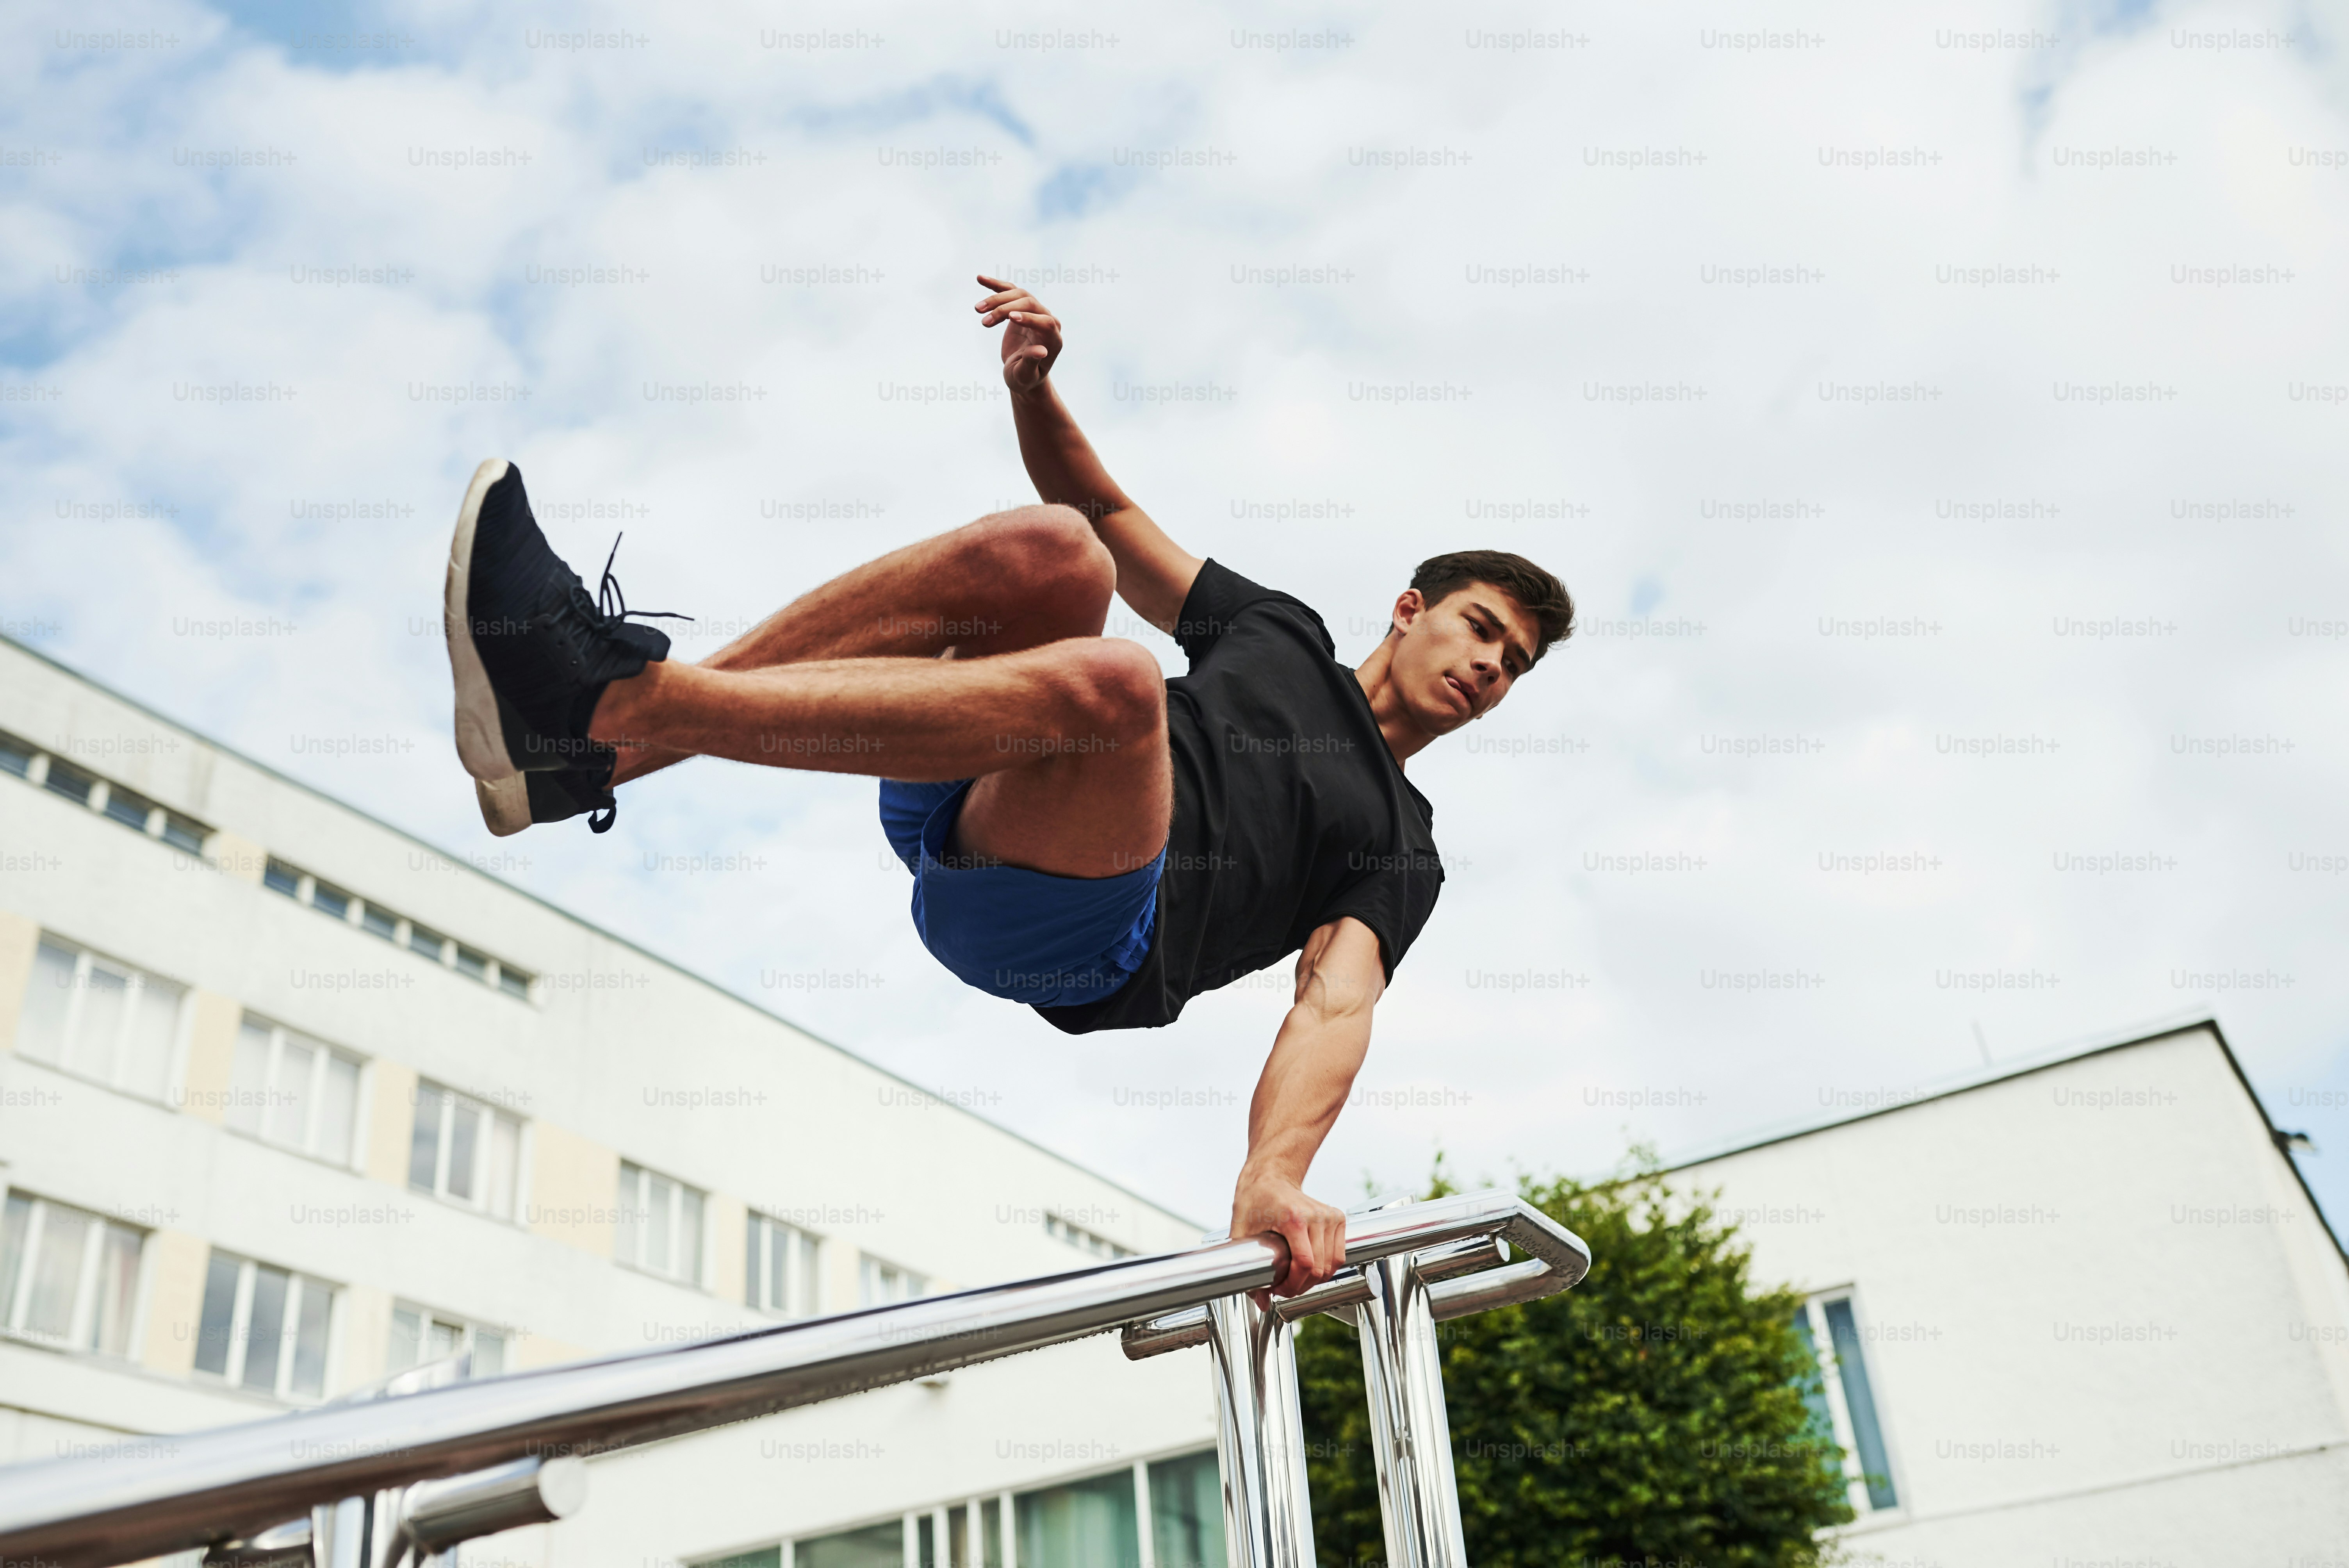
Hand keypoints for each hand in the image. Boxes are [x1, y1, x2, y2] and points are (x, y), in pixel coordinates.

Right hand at [975, 274, 1062, 394]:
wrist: (1021, 373)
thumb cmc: (1025, 378)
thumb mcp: (1026, 375)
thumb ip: (1032, 362)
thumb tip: (1041, 350)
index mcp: (1053, 339)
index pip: (1045, 321)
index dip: (1029, 318)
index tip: (1010, 319)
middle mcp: (1048, 321)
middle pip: (1029, 304)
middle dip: (1006, 310)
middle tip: (984, 321)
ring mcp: (1035, 312)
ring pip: (1018, 295)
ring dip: (996, 299)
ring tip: (977, 309)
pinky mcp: (1020, 308)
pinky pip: (1009, 292)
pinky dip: (995, 285)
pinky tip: (980, 279)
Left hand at [1230, 1166, 1346, 1300]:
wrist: (1271, 1177)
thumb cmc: (1254, 1200)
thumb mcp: (1241, 1232)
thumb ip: (1248, 1268)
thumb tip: (1262, 1303)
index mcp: (1294, 1218)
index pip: (1305, 1263)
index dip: (1293, 1285)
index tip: (1277, 1289)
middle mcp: (1317, 1216)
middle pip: (1319, 1268)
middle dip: (1301, 1286)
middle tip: (1283, 1287)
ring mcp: (1330, 1216)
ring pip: (1332, 1265)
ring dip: (1315, 1280)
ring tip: (1295, 1279)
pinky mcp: (1338, 1217)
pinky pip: (1339, 1255)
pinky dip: (1326, 1267)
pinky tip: (1309, 1267)